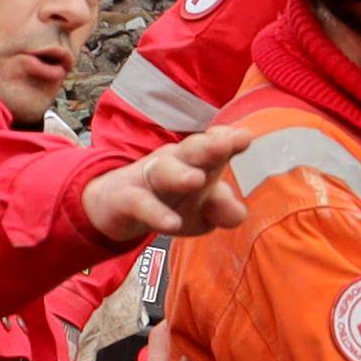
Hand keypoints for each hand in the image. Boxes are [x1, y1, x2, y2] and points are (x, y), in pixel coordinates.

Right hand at [85, 123, 252, 244]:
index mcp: (194, 161)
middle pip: (191, 150)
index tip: (245, 137)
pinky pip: (141, 203)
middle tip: (227, 143)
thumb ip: (221, 209)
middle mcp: (173, 162)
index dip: (228, 140)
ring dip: (180, 174)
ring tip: (197, 180)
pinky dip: (155, 213)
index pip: (213, 146)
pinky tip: (171, 224)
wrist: (116, 206)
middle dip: (210, 146)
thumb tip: (240, 214)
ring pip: (164, 171)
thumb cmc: (169, 201)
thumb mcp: (199, 211)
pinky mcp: (126, 199)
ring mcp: (147, 178)